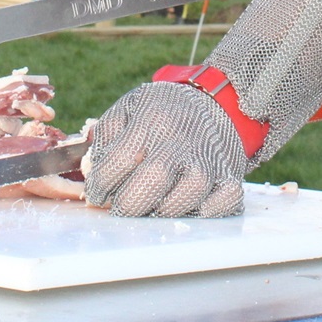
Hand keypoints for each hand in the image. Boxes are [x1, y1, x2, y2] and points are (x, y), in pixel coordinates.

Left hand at [84, 82, 246, 217]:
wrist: (214, 105)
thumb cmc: (162, 112)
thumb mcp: (128, 108)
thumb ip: (104, 137)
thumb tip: (92, 173)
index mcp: (153, 120)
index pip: (120, 160)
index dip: (101, 184)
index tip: (97, 193)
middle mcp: (183, 142)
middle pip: (151, 183)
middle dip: (127, 205)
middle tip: (120, 207)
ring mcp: (209, 164)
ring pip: (182, 203)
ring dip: (159, 212)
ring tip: (150, 206)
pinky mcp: (229, 181)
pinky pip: (213, 212)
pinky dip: (196, 215)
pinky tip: (182, 206)